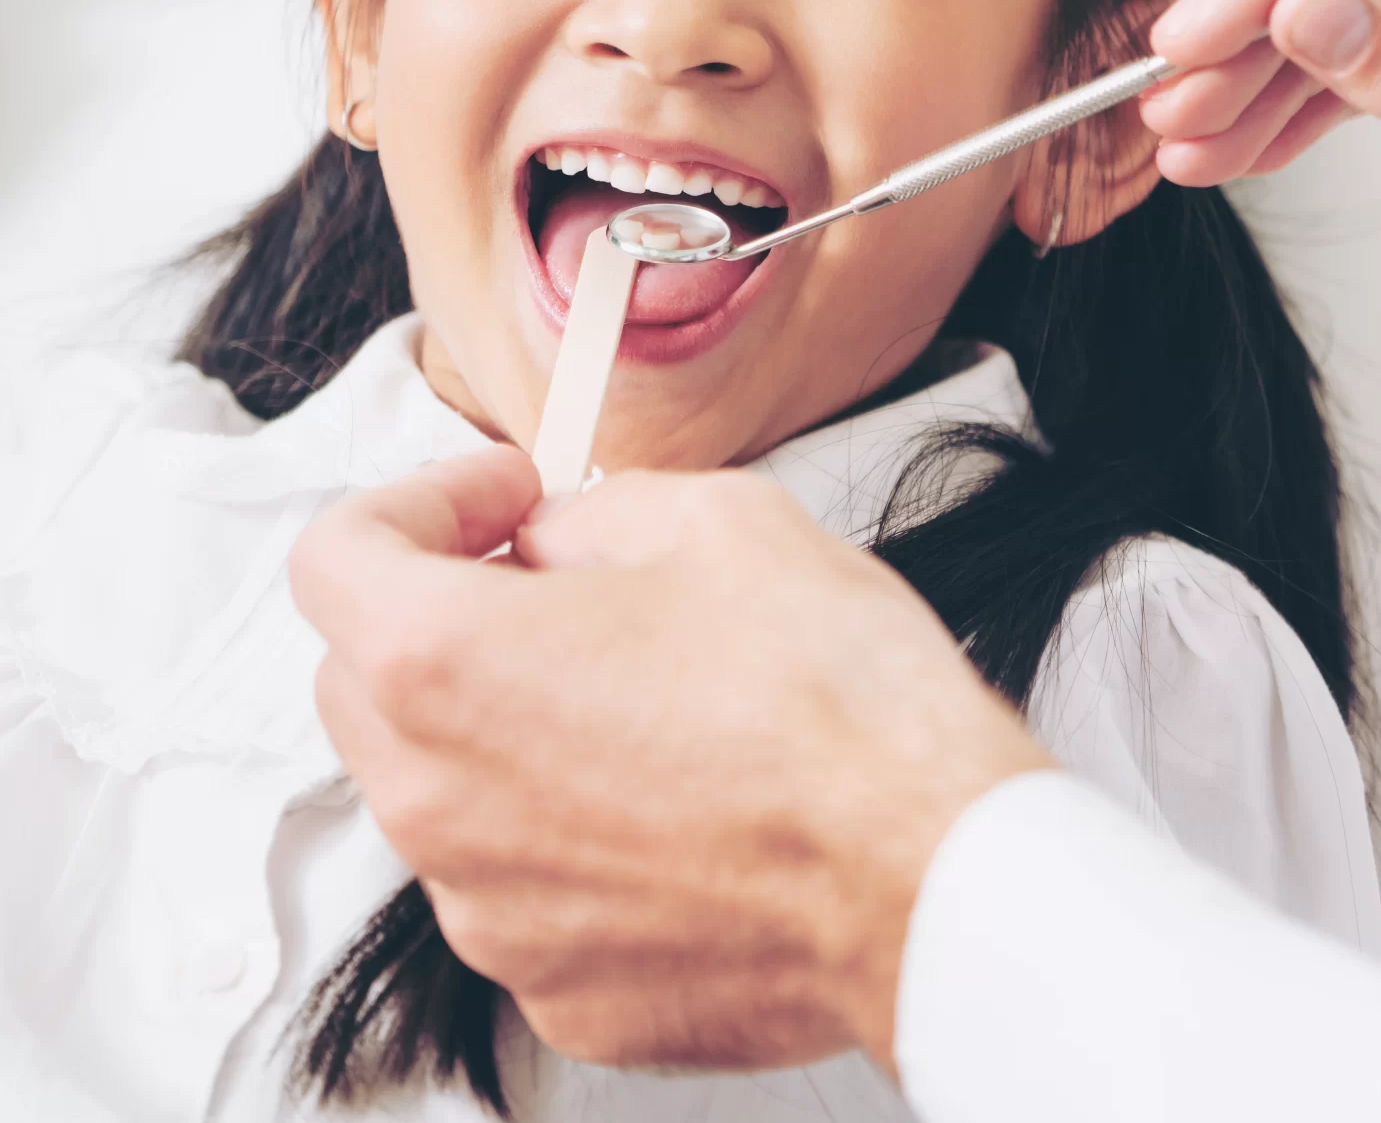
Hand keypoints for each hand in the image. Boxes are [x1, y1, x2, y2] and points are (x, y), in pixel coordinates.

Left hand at [288, 449, 1050, 1073]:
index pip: (337, 557)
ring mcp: (490, 913)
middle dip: (447, 621)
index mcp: (444, 663)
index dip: (420, 504)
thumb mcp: (721, 520)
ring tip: (652, 712)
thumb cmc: (840, 704)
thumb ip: (593, 516)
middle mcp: (435, 802)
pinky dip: (573, 844)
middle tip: (566, 594)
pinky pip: (525, 895)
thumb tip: (558, 545)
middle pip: (365, 683)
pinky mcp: (557, 991)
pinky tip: (686, 810)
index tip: (500, 506)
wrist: (929, 872)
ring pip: (445, 797)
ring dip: (509, 739)